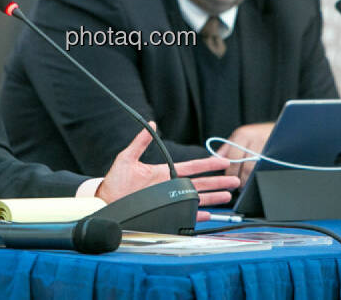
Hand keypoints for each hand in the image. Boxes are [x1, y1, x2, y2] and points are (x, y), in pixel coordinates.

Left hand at [95, 124, 239, 210]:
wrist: (106, 202)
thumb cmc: (115, 181)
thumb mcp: (127, 158)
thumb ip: (140, 142)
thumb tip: (150, 124)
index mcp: (164, 172)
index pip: (191, 167)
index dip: (208, 164)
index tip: (222, 161)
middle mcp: (169, 187)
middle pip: (200, 184)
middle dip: (218, 182)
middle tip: (234, 180)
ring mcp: (168, 201)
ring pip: (196, 199)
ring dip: (213, 198)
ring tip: (228, 196)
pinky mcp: (164, 214)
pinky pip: (185, 216)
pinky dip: (197, 216)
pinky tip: (209, 215)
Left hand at [216, 122, 273, 184]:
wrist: (282, 128)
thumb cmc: (258, 133)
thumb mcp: (240, 136)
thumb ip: (226, 148)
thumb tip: (213, 160)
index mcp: (243, 135)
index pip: (233, 158)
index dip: (229, 172)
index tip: (227, 181)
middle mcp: (255, 139)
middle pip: (245, 166)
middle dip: (239, 179)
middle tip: (237, 187)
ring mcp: (267, 146)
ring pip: (255, 169)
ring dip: (249, 180)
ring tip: (246, 185)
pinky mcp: (276, 154)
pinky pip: (264, 169)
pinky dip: (258, 176)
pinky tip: (256, 179)